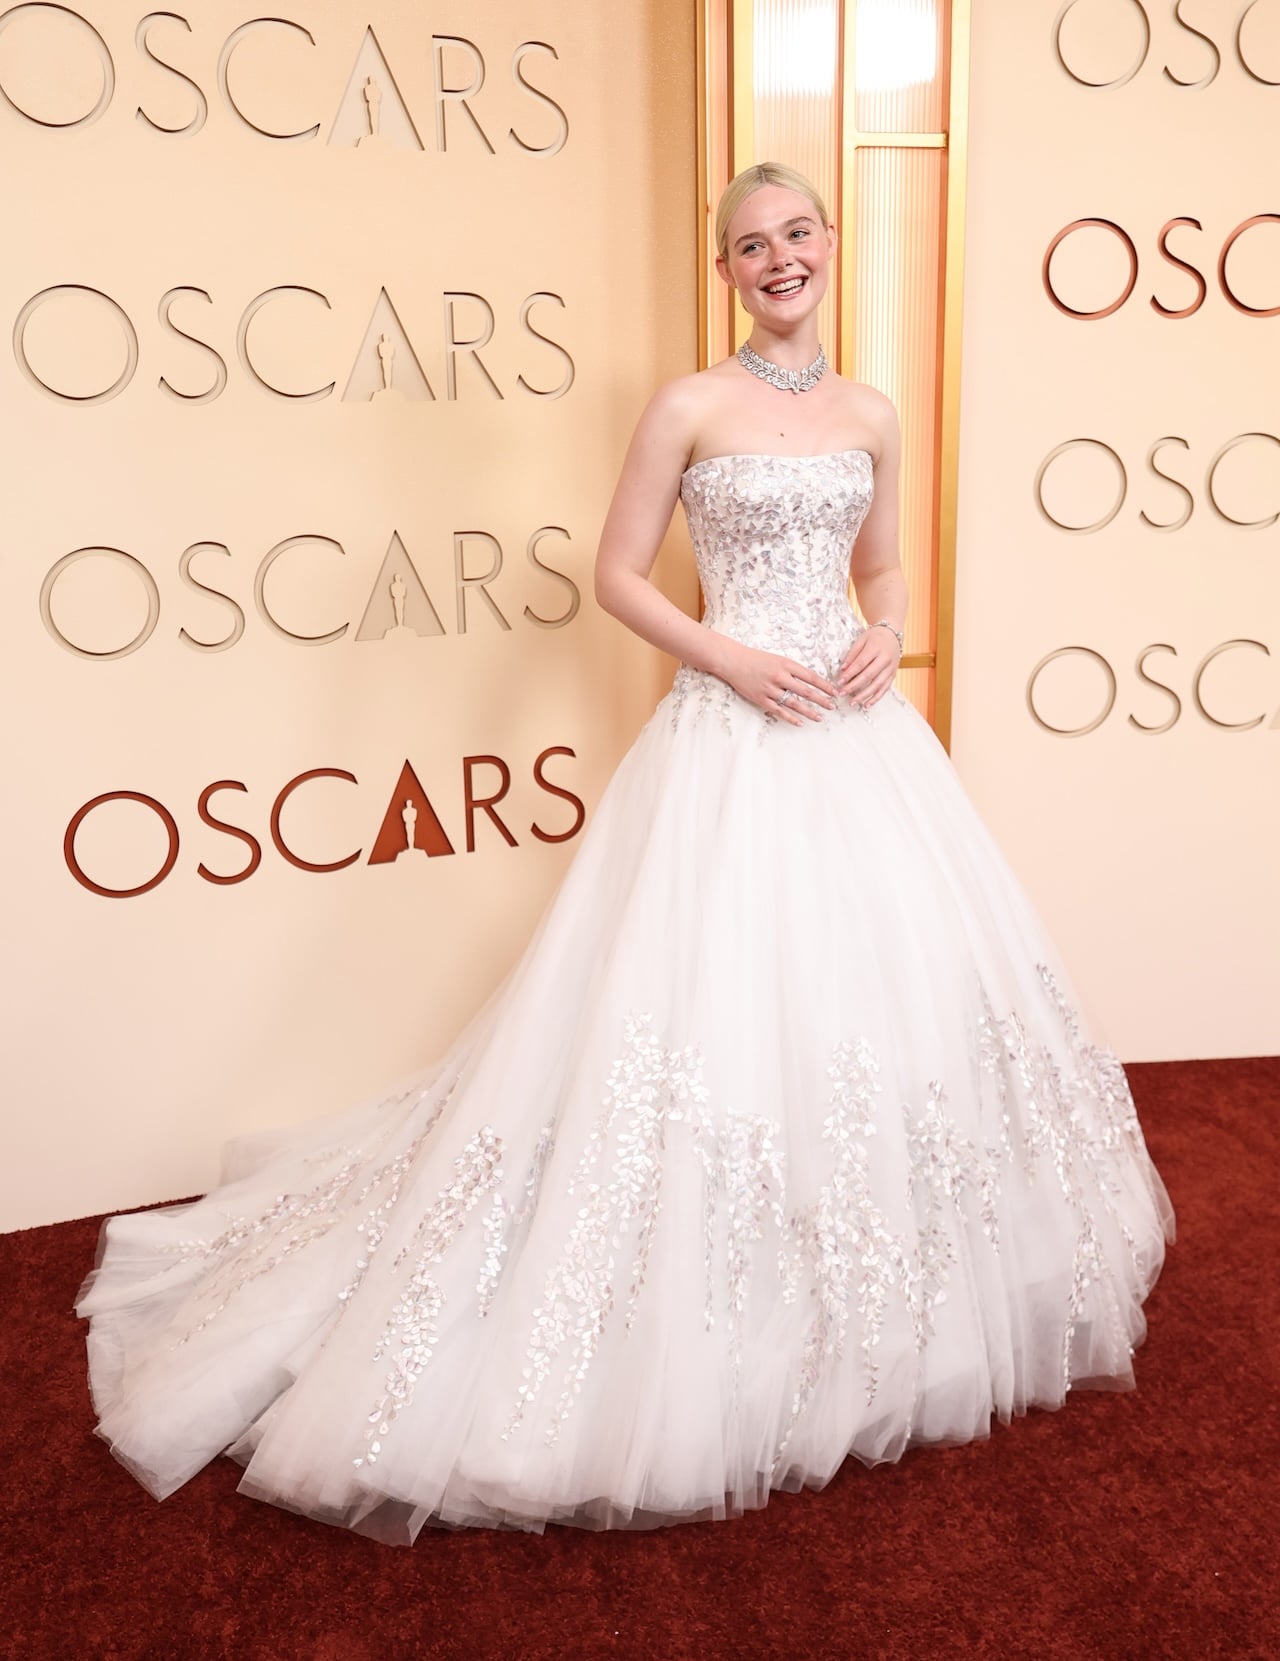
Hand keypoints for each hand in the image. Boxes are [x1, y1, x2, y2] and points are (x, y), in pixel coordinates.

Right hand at [722, 643, 837, 726]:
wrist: (733, 661)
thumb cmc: (756, 658)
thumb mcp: (778, 659)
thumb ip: (793, 669)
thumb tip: (811, 681)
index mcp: (786, 664)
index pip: (811, 677)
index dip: (825, 686)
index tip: (835, 692)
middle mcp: (780, 677)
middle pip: (806, 692)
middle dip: (821, 700)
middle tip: (832, 706)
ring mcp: (770, 689)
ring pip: (794, 704)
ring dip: (809, 712)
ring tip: (820, 718)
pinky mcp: (761, 699)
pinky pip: (779, 711)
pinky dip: (790, 718)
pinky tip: (800, 723)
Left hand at [837, 625, 900, 706]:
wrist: (893, 634)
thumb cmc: (874, 637)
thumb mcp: (861, 640)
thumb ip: (852, 654)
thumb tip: (843, 670)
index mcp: (876, 648)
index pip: (861, 663)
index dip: (850, 673)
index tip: (839, 681)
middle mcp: (885, 659)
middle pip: (869, 675)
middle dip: (854, 686)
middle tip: (842, 693)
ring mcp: (891, 668)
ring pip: (877, 685)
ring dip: (864, 695)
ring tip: (852, 702)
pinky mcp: (893, 675)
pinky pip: (885, 689)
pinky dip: (876, 698)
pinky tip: (866, 704)